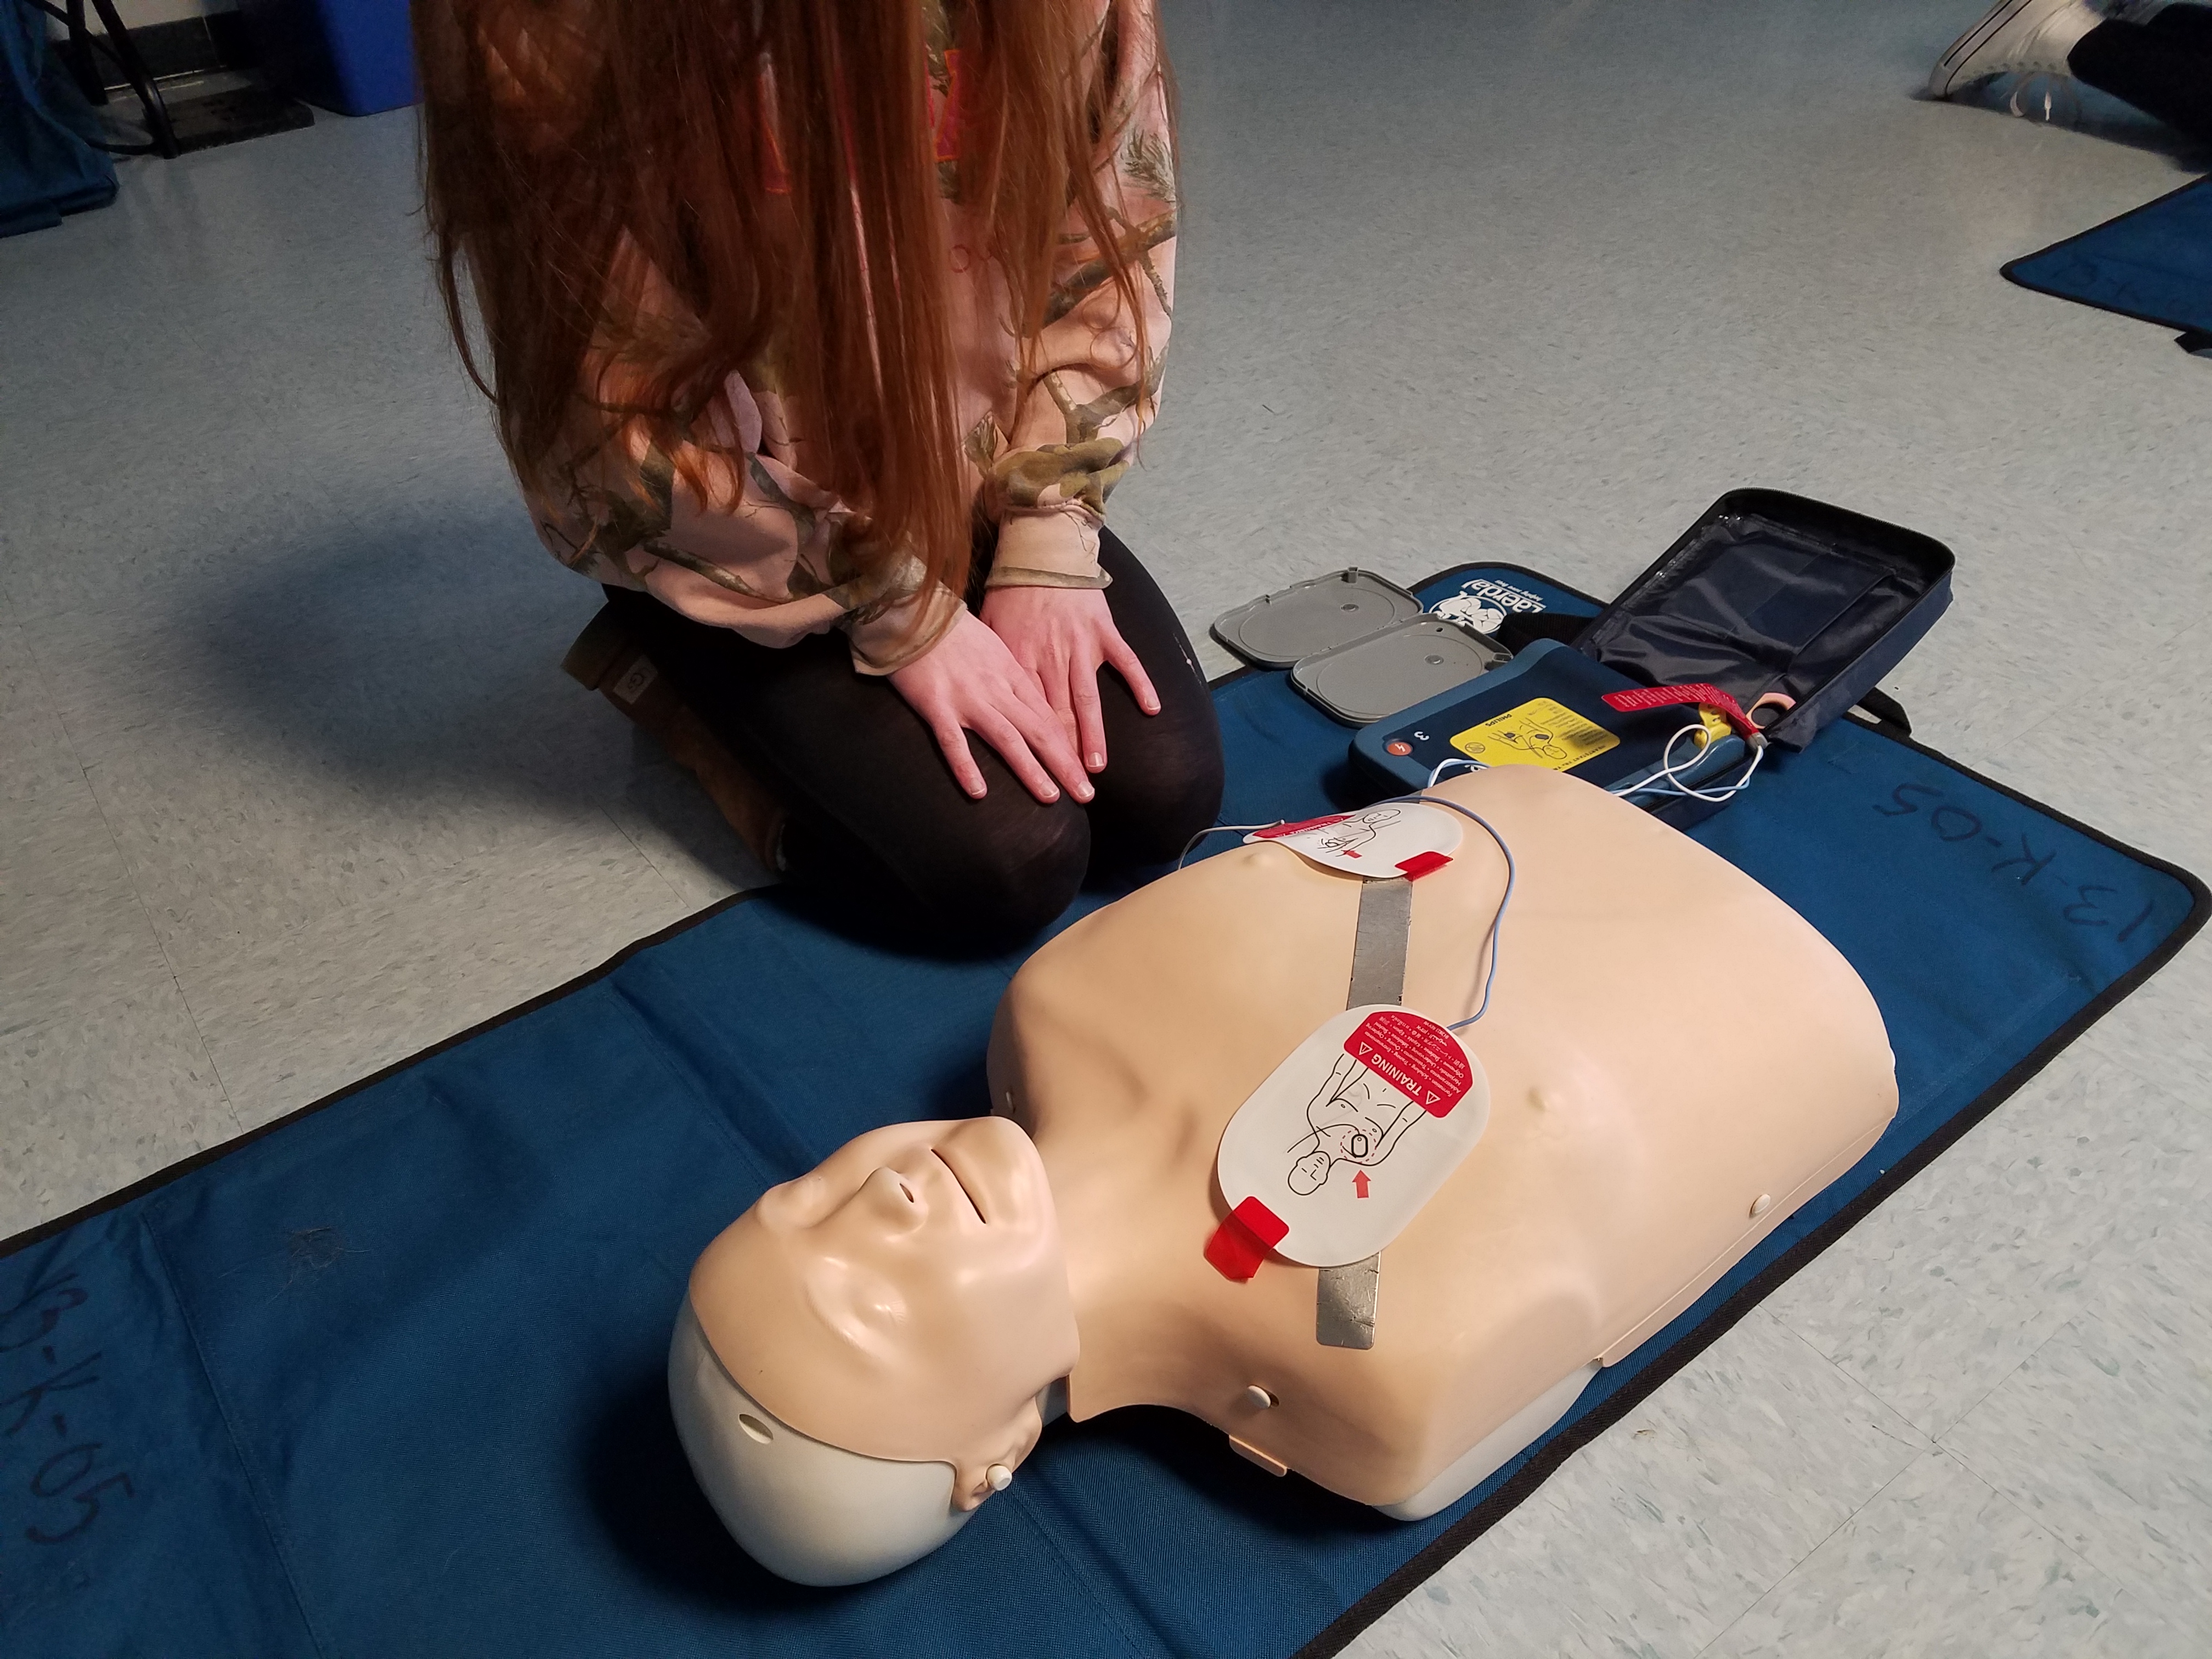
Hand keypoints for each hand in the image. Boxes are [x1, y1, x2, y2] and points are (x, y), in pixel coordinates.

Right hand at [889, 609, 1094, 803]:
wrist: (914, 611)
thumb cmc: (954, 631)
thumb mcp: (996, 646)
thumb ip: (1014, 675)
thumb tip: (1035, 700)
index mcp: (1012, 673)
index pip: (1049, 716)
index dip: (1071, 745)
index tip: (1087, 771)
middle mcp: (996, 688)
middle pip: (1038, 730)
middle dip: (1064, 764)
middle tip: (1086, 794)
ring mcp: (967, 698)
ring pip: (1006, 738)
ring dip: (1030, 770)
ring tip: (1051, 797)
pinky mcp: (936, 704)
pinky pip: (953, 740)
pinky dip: (966, 766)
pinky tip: (978, 792)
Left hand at [978, 585, 1159, 773]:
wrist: (1042, 552)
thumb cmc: (1011, 592)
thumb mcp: (990, 628)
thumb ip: (993, 666)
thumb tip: (984, 700)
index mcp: (1020, 661)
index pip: (1027, 715)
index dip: (1033, 748)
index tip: (1039, 777)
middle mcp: (1051, 658)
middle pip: (1057, 716)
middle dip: (1063, 755)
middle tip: (1071, 788)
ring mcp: (1080, 646)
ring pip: (1087, 698)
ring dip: (1093, 734)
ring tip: (1096, 765)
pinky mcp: (1104, 632)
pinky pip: (1126, 661)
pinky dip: (1140, 684)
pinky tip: (1152, 709)